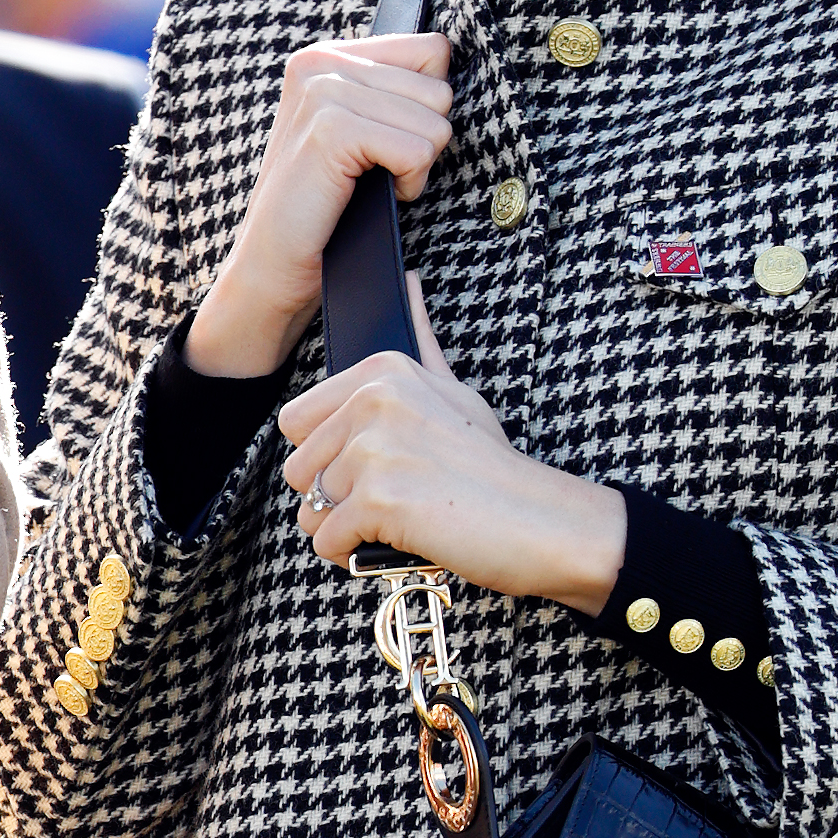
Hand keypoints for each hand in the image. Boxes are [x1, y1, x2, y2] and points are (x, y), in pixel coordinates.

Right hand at [184, 30, 453, 380]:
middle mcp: (321, 62)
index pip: (433, 50)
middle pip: (440, 87)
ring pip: (435, 120)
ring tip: (369, 184)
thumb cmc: (325, 206)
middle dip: (423, 141)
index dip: (427, 108)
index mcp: (328, 55)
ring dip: (415, 166)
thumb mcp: (360, 129)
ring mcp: (322, 92)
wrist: (273, 265)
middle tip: (375, 171)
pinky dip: (409, 184)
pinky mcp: (330, 130)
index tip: (384, 143)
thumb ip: (395, 89)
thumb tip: (450, 58)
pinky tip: (371, 196)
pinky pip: (418, 151)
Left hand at [280, 280, 627, 610]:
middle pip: (298, 468)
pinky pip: (326, 541)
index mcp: (382, 372)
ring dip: (344, 529)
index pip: (294, 421)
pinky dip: (352, 556)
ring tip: (394, 523)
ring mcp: (376, 449)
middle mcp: (374, 402)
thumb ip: (422, 343)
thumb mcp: (456, 391)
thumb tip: (408, 281)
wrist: (542, 522)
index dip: (326, 455)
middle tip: (390, 500)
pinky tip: (392, 544)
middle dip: (334, 497)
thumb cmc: (494, 467)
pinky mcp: (380, 499)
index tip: (373, 466)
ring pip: (309, 509)